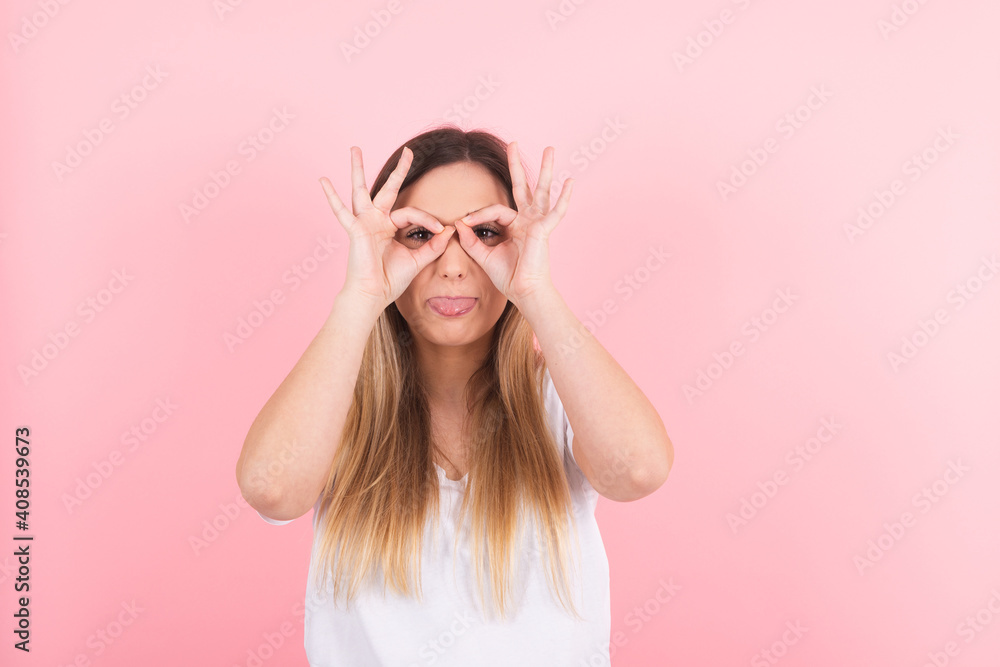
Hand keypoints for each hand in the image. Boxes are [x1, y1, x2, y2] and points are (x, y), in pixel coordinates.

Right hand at [319, 146, 455, 309]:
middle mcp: (375, 221)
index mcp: (388, 227)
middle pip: (387, 189)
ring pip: (361, 191)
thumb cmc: (390, 280)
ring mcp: (363, 223)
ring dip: (357, 169)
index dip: (428, 219)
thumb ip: (433, 245)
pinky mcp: (355, 230)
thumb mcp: (417, 260)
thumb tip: (450, 230)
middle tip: (407, 150)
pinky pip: (342, 211)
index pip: (411, 212)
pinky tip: (323, 180)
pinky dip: (331, 196)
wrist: (373, 295)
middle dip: (398, 170)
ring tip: (354, 148)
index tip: (441, 230)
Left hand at [451, 142, 573, 307]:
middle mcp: (528, 221)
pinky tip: (570, 182)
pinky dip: (564, 198)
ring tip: (550, 149)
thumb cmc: (509, 277)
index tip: (463, 221)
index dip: (478, 214)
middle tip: (513, 144)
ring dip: (546, 170)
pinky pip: (556, 212)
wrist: (524, 292)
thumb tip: (459, 224)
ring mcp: (538, 223)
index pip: (496, 209)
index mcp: (515, 227)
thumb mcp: (484, 256)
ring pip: (542, 191)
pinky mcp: (544, 230)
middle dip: (517, 166)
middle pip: (523, 187)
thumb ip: (471, 240)